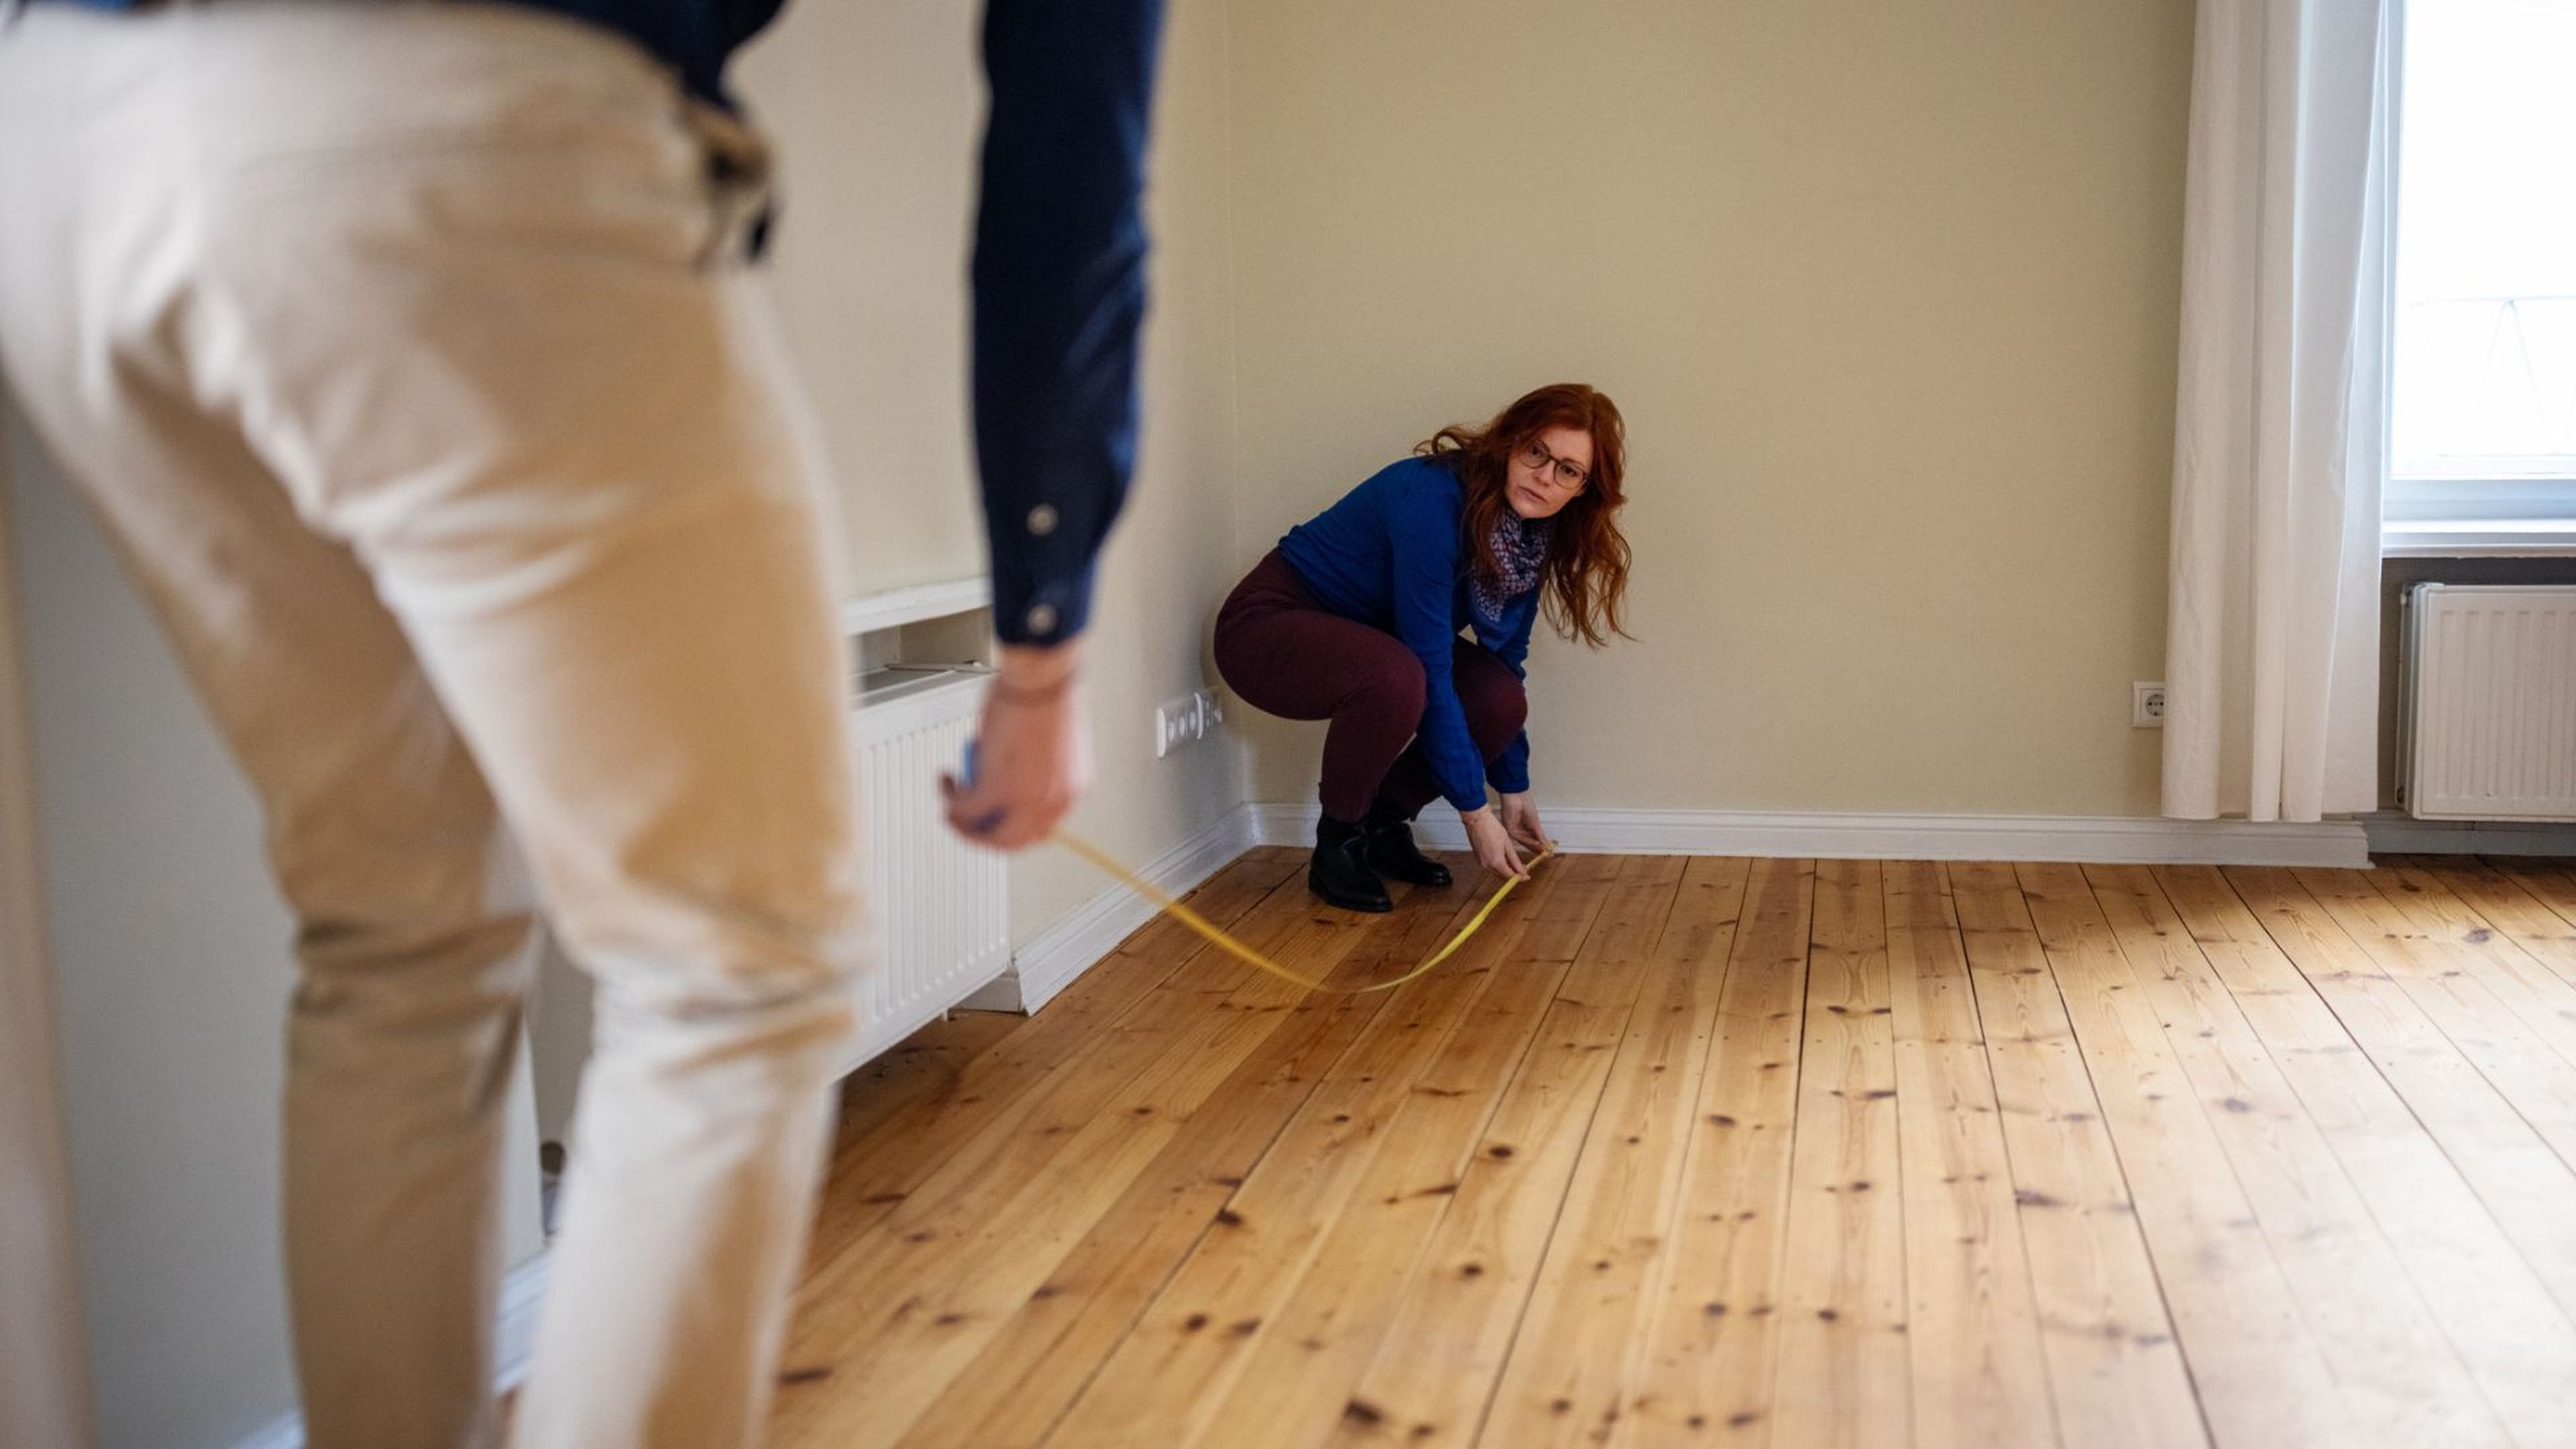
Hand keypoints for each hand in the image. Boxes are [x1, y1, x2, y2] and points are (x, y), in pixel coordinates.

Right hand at [942, 641, 1089, 849]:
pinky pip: (967, 807)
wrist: (1040, 681)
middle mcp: (1053, 803)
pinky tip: (947, 781)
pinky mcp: (999, 789)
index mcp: (1070, 792)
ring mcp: (1026, 800)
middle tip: (963, 821)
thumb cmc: (1046, 699)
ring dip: (962, 823)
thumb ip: (1030, 773)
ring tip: (950, 806)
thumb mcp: (1047, 749)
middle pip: (1012, 841)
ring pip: (987, 834)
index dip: (1009, 826)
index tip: (992, 816)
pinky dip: (951, 797)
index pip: (1038, 829)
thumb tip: (1001, 777)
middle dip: (982, 835)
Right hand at [1461, 805, 1528, 882]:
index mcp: (1496, 862)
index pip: (1510, 876)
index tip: (1526, 876)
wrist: (1477, 820)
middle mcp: (1487, 865)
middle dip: (1514, 874)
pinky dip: (1498, 865)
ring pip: (1497, 872)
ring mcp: (1481, 862)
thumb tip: (1521, 870)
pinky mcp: (1478, 859)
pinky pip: (1490, 866)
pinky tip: (1504, 858)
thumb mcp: (1508, 844)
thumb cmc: (1491, 828)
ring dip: (1506, 869)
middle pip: (1503, 876)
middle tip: (1523, 868)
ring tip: (1514, 862)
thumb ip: (1515, 860)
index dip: (1520, 877)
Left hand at [1497, 791, 1550, 855]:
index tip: (1546, 852)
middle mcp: (1519, 830)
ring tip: (1542, 849)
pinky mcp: (1509, 830)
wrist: (1517, 797)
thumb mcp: (1536, 823)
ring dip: (1534, 845)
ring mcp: (1514, 830)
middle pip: (1528, 843)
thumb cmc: (1525, 804)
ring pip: (1525, 841)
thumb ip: (1540, 835)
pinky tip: (1535, 842)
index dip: (1539, 846)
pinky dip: (1528, 840)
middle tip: (1545, 854)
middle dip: (1537, 849)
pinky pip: (1520, 837)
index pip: (1533, 840)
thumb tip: (1546, 844)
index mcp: (1525, 827)